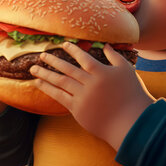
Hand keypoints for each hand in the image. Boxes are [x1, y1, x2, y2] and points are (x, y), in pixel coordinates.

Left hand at [31, 43, 154, 149]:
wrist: (130, 121)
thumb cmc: (132, 94)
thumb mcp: (127, 71)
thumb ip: (115, 57)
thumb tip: (105, 45)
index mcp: (102, 72)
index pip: (84, 58)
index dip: (73, 50)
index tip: (63, 44)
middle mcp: (90, 83)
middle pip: (67, 69)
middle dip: (53, 61)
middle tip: (42, 54)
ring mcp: (82, 97)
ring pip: (60, 82)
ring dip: (46, 74)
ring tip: (34, 68)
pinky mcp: (78, 110)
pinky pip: (60, 97)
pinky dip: (48, 89)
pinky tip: (39, 84)